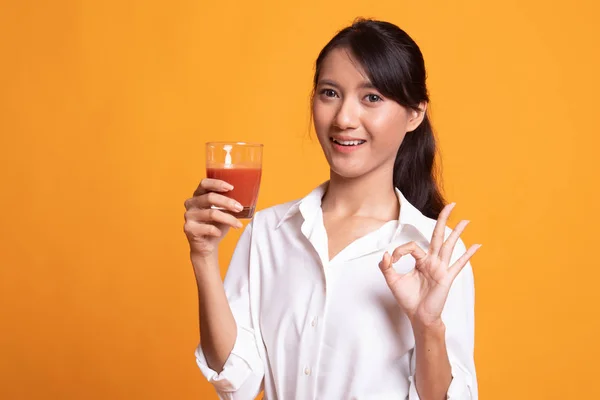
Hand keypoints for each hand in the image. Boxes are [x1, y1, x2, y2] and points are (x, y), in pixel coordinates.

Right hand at [183, 178, 243, 258]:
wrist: (207, 246)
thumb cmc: (216, 226)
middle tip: (239, 208)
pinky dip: (217, 231)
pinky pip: (207, 228)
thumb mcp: (223, 211)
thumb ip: (228, 203)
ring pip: (211, 213)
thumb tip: (246, 196)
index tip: (231, 188)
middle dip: (227, 202)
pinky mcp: (189, 228)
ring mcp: (188, 216)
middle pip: (209, 197)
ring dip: (228, 219)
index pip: (204, 183)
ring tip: (238, 224)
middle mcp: (191, 203)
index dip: (217, 183)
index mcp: (198, 195)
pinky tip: (220, 233)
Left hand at [378, 203, 480, 327]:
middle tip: (451, 205)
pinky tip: (478, 246)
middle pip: (438, 236)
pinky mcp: (446, 277)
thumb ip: (386, 267)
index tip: (391, 260)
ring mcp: (441, 268)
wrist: (418, 316)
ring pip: (449, 246)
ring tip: (466, 220)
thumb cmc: (408, 299)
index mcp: (421, 261)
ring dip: (457, 232)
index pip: (412, 246)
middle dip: (443, 220)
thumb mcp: (392, 281)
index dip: (399, 251)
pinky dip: (468, 255)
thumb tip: (385, 254)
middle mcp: (432, 262)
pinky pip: (459, 264)